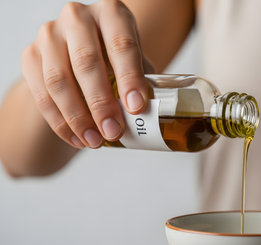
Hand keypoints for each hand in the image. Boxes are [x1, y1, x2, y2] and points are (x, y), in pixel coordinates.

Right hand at [21, 0, 152, 148]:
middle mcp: (77, 17)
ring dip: (78, 117)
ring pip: (59, 80)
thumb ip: (142, 84)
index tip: (136, 108)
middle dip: (101, 103)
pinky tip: (78, 138)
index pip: (121, 44)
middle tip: (114, 131)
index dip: (129, 77)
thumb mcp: (135, 62)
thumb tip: (148, 118)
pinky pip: (41, 94)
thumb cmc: (117, 58)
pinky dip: (60, 122)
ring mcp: (50, 34)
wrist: (82, 53)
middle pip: (86, 62)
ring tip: (95, 141)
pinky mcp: (31, 55)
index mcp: (111, 13)